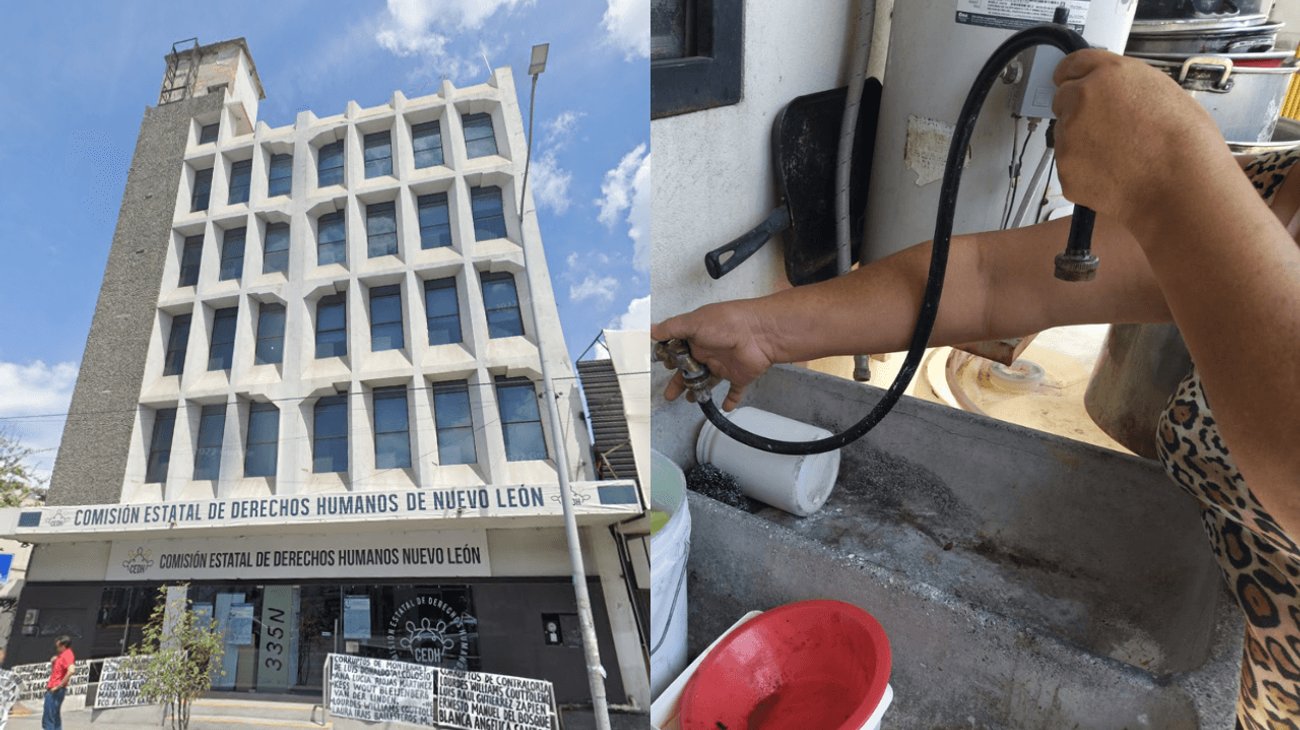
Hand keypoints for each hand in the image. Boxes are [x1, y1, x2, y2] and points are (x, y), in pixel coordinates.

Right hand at [651, 301, 777, 410]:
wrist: (759, 332)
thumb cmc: (727, 323)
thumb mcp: (693, 322)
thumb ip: (672, 328)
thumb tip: (651, 330)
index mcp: (698, 339)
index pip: (680, 352)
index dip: (672, 361)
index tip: (664, 368)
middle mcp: (710, 352)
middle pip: (691, 371)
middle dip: (679, 382)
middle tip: (669, 394)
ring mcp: (725, 365)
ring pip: (709, 382)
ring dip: (699, 391)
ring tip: (690, 399)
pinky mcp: (739, 376)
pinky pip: (735, 391)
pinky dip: (731, 400)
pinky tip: (725, 407)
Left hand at [1051, 50, 1231, 228]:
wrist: (1181, 184)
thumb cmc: (1184, 141)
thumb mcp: (1160, 90)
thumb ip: (1124, 85)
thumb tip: (1109, 90)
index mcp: (1108, 74)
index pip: (1071, 64)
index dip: (1072, 76)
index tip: (1070, 82)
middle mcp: (1081, 99)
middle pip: (1063, 99)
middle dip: (1078, 111)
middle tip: (1106, 129)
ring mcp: (1068, 136)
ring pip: (1064, 134)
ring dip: (1082, 142)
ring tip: (1119, 154)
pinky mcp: (1065, 168)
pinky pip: (1069, 166)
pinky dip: (1084, 170)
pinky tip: (1113, 173)